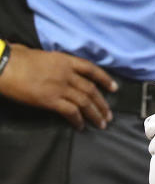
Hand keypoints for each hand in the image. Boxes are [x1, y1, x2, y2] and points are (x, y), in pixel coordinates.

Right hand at [0, 44, 116, 130]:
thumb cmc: (20, 59)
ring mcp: (60, 87)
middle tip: (109, 114)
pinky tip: (81, 126)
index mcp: (66, 60)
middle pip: (91, 89)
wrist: (7, 65)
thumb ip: (58, 64)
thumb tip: (61, 69)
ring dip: (95, 113)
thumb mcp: (46, 56)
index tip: (114, 88)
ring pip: (84, 101)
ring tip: (102, 123)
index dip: (105, 79)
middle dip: (102, 103)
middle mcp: (67, 73)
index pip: (92, 69)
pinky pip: (70, 111)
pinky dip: (78, 120)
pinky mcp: (50, 100)